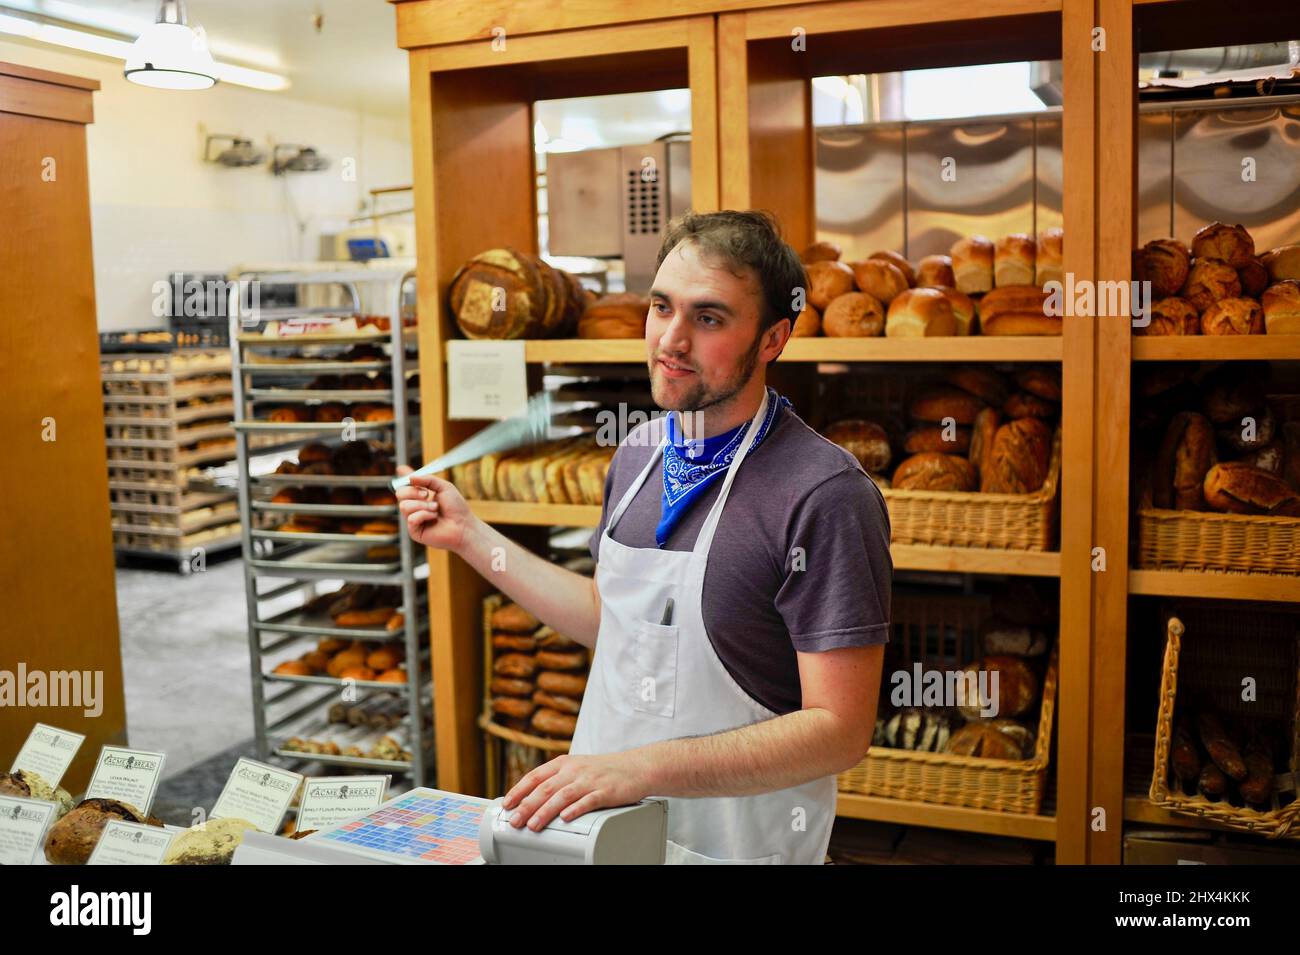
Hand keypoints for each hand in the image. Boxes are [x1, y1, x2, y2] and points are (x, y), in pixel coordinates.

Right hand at [394, 466, 473, 552]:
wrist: (463, 525)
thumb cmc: (456, 508)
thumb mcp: (444, 487)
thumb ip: (427, 479)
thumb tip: (410, 477)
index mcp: (422, 496)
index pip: (407, 485)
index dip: (403, 477)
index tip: (401, 469)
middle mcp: (415, 507)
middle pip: (400, 493)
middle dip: (412, 491)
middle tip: (426, 494)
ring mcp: (414, 519)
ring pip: (404, 506)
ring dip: (422, 505)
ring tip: (435, 508)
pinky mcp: (414, 531)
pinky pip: (411, 518)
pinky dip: (424, 515)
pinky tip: (434, 518)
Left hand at [501, 750, 654, 831]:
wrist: (636, 767)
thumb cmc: (604, 771)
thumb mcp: (577, 769)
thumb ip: (556, 780)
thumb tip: (531, 799)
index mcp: (565, 763)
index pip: (536, 776)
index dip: (520, 790)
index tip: (507, 803)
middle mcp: (575, 770)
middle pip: (546, 788)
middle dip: (527, 805)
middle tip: (515, 820)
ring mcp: (590, 780)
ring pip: (563, 795)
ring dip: (545, 811)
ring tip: (533, 825)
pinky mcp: (606, 791)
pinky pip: (589, 800)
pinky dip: (576, 809)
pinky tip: (566, 818)